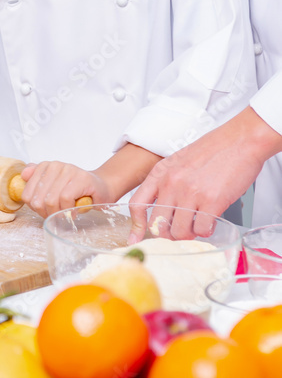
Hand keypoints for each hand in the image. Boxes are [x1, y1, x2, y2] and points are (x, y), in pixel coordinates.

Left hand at [20, 161, 111, 218]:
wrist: (103, 187)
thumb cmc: (77, 190)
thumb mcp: (54, 186)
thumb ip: (37, 180)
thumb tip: (23, 176)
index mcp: (45, 167)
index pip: (27, 194)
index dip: (35, 208)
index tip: (46, 211)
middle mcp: (55, 166)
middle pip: (37, 200)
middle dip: (46, 213)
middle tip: (56, 215)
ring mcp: (68, 170)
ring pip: (50, 200)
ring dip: (58, 213)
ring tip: (65, 214)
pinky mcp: (81, 178)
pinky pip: (65, 199)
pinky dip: (68, 210)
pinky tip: (73, 212)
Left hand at [129, 108, 281, 240]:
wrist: (241, 139)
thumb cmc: (215, 149)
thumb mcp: (179, 161)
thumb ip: (168, 181)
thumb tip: (164, 206)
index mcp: (161, 173)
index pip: (137, 204)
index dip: (136, 225)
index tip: (136, 238)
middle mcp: (171, 184)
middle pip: (158, 225)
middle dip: (168, 234)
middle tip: (180, 231)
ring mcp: (190, 193)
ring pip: (179, 232)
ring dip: (189, 234)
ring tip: (198, 226)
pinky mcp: (211, 201)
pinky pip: (202, 230)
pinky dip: (206, 231)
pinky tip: (211, 222)